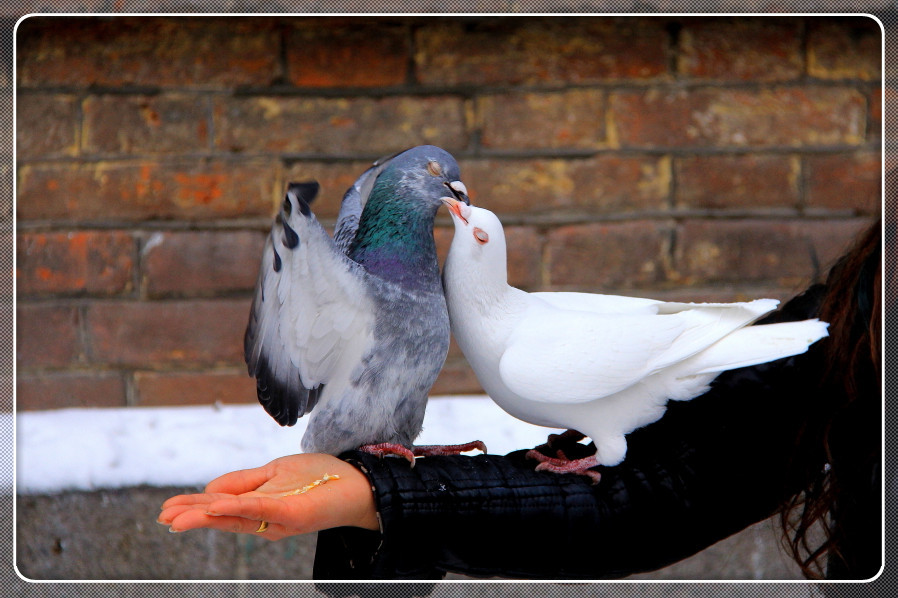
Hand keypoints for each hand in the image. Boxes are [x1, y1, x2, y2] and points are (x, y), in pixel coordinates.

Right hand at [157, 453, 378, 540]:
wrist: (358, 482)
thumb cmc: (319, 477)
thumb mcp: (274, 472)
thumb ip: (243, 482)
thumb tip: (208, 490)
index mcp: (261, 508)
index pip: (222, 508)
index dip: (195, 509)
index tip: (166, 511)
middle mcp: (266, 519)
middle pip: (223, 517)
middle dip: (192, 517)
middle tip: (163, 519)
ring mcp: (279, 517)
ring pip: (235, 515)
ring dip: (204, 515)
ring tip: (177, 519)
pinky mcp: (293, 511)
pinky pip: (260, 508)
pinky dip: (235, 506)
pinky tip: (215, 506)